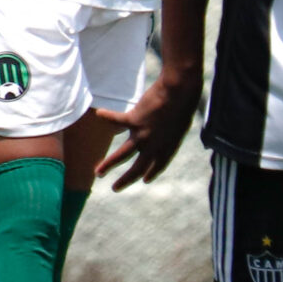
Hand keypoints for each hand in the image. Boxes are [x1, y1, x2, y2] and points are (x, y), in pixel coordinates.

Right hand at [92, 73, 200, 190]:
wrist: (180, 92)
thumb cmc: (184, 104)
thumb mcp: (181, 124)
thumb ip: (169, 131)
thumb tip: (164, 130)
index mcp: (168, 148)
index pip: (158, 166)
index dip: (151, 173)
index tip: (144, 180)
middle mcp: (154, 146)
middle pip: (137, 169)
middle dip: (125, 180)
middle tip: (115, 188)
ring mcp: (142, 135)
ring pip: (122, 155)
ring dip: (108, 165)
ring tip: (98, 172)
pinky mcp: (133, 121)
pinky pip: (116, 120)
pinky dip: (107, 116)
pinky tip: (99, 114)